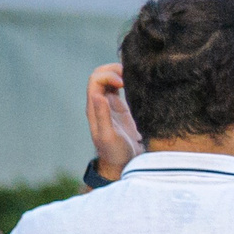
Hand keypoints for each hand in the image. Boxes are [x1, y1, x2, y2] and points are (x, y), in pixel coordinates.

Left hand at [86, 64, 141, 179]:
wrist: (121, 164)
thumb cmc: (115, 153)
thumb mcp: (108, 136)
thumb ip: (102, 116)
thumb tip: (98, 95)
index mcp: (95, 108)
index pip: (95, 80)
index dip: (109, 75)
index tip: (124, 82)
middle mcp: (100, 103)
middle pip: (100, 75)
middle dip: (114, 69)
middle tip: (131, 76)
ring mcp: (110, 104)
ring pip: (109, 78)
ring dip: (120, 73)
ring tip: (136, 78)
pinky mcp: (121, 108)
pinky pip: (119, 87)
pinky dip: (126, 80)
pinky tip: (138, 83)